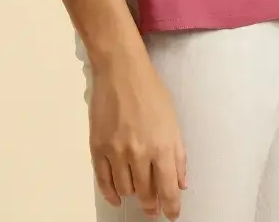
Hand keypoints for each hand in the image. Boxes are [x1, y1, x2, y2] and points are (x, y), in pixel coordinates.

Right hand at [89, 50, 187, 219]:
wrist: (121, 71)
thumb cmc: (151, 91)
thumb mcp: (173, 121)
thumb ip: (178, 155)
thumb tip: (180, 183)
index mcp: (162, 147)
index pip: (168, 190)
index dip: (171, 207)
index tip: (171, 215)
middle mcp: (139, 154)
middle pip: (146, 194)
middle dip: (151, 205)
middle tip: (153, 208)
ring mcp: (116, 152)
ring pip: (125, 190)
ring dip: (133, 195)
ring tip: (137, 192)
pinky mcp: (98, 148)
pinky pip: (103, 181)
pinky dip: (111, 194)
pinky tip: (118, 196)